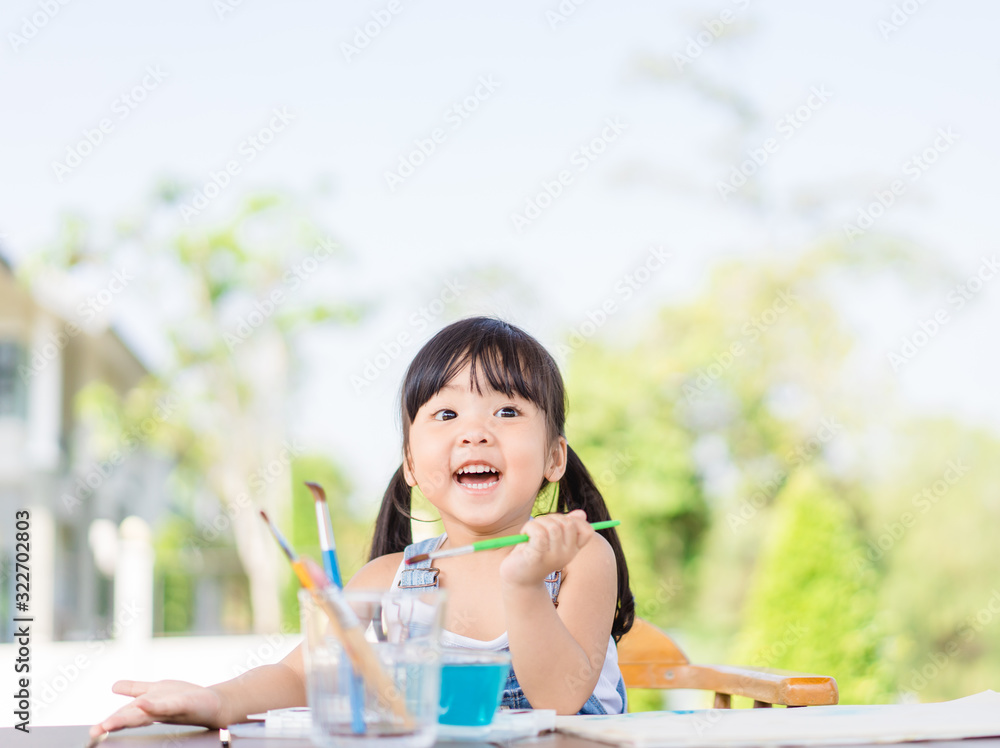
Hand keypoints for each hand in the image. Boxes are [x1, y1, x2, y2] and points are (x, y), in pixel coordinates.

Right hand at [88, 679, 226, 739]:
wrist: (212, 703)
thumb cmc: (183, 699)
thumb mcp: (155, 691)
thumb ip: (135, 689)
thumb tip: (114, 686)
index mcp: (145, 708)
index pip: (122, 717)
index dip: (106, 724)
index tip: (90, 733)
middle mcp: (153, 711)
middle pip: (130, 718)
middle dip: (112, 724)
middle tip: (95, 733)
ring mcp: (167, 708)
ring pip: (144, 714)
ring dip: (128, 717)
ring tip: (111, 722)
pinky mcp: (182, 704)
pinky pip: (167, 705)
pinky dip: (154, 705)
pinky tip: (143, 703)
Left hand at [499, 509, 593, 587]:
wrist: (519, 579)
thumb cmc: (535, 554)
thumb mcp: (552, 538)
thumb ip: (566, 526)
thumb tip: (582, 513)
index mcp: (572, 550)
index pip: (587, 531)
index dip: (574, 520)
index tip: (556, 523)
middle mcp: (567, 555)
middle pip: (568, 523)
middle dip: (551, 517)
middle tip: (538, 525)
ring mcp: (554, 557)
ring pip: (553, 527)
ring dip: (538, 522)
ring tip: (529, 530)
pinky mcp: (538, 557)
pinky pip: (539, 534)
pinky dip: (529, 528)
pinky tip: (524, 534)